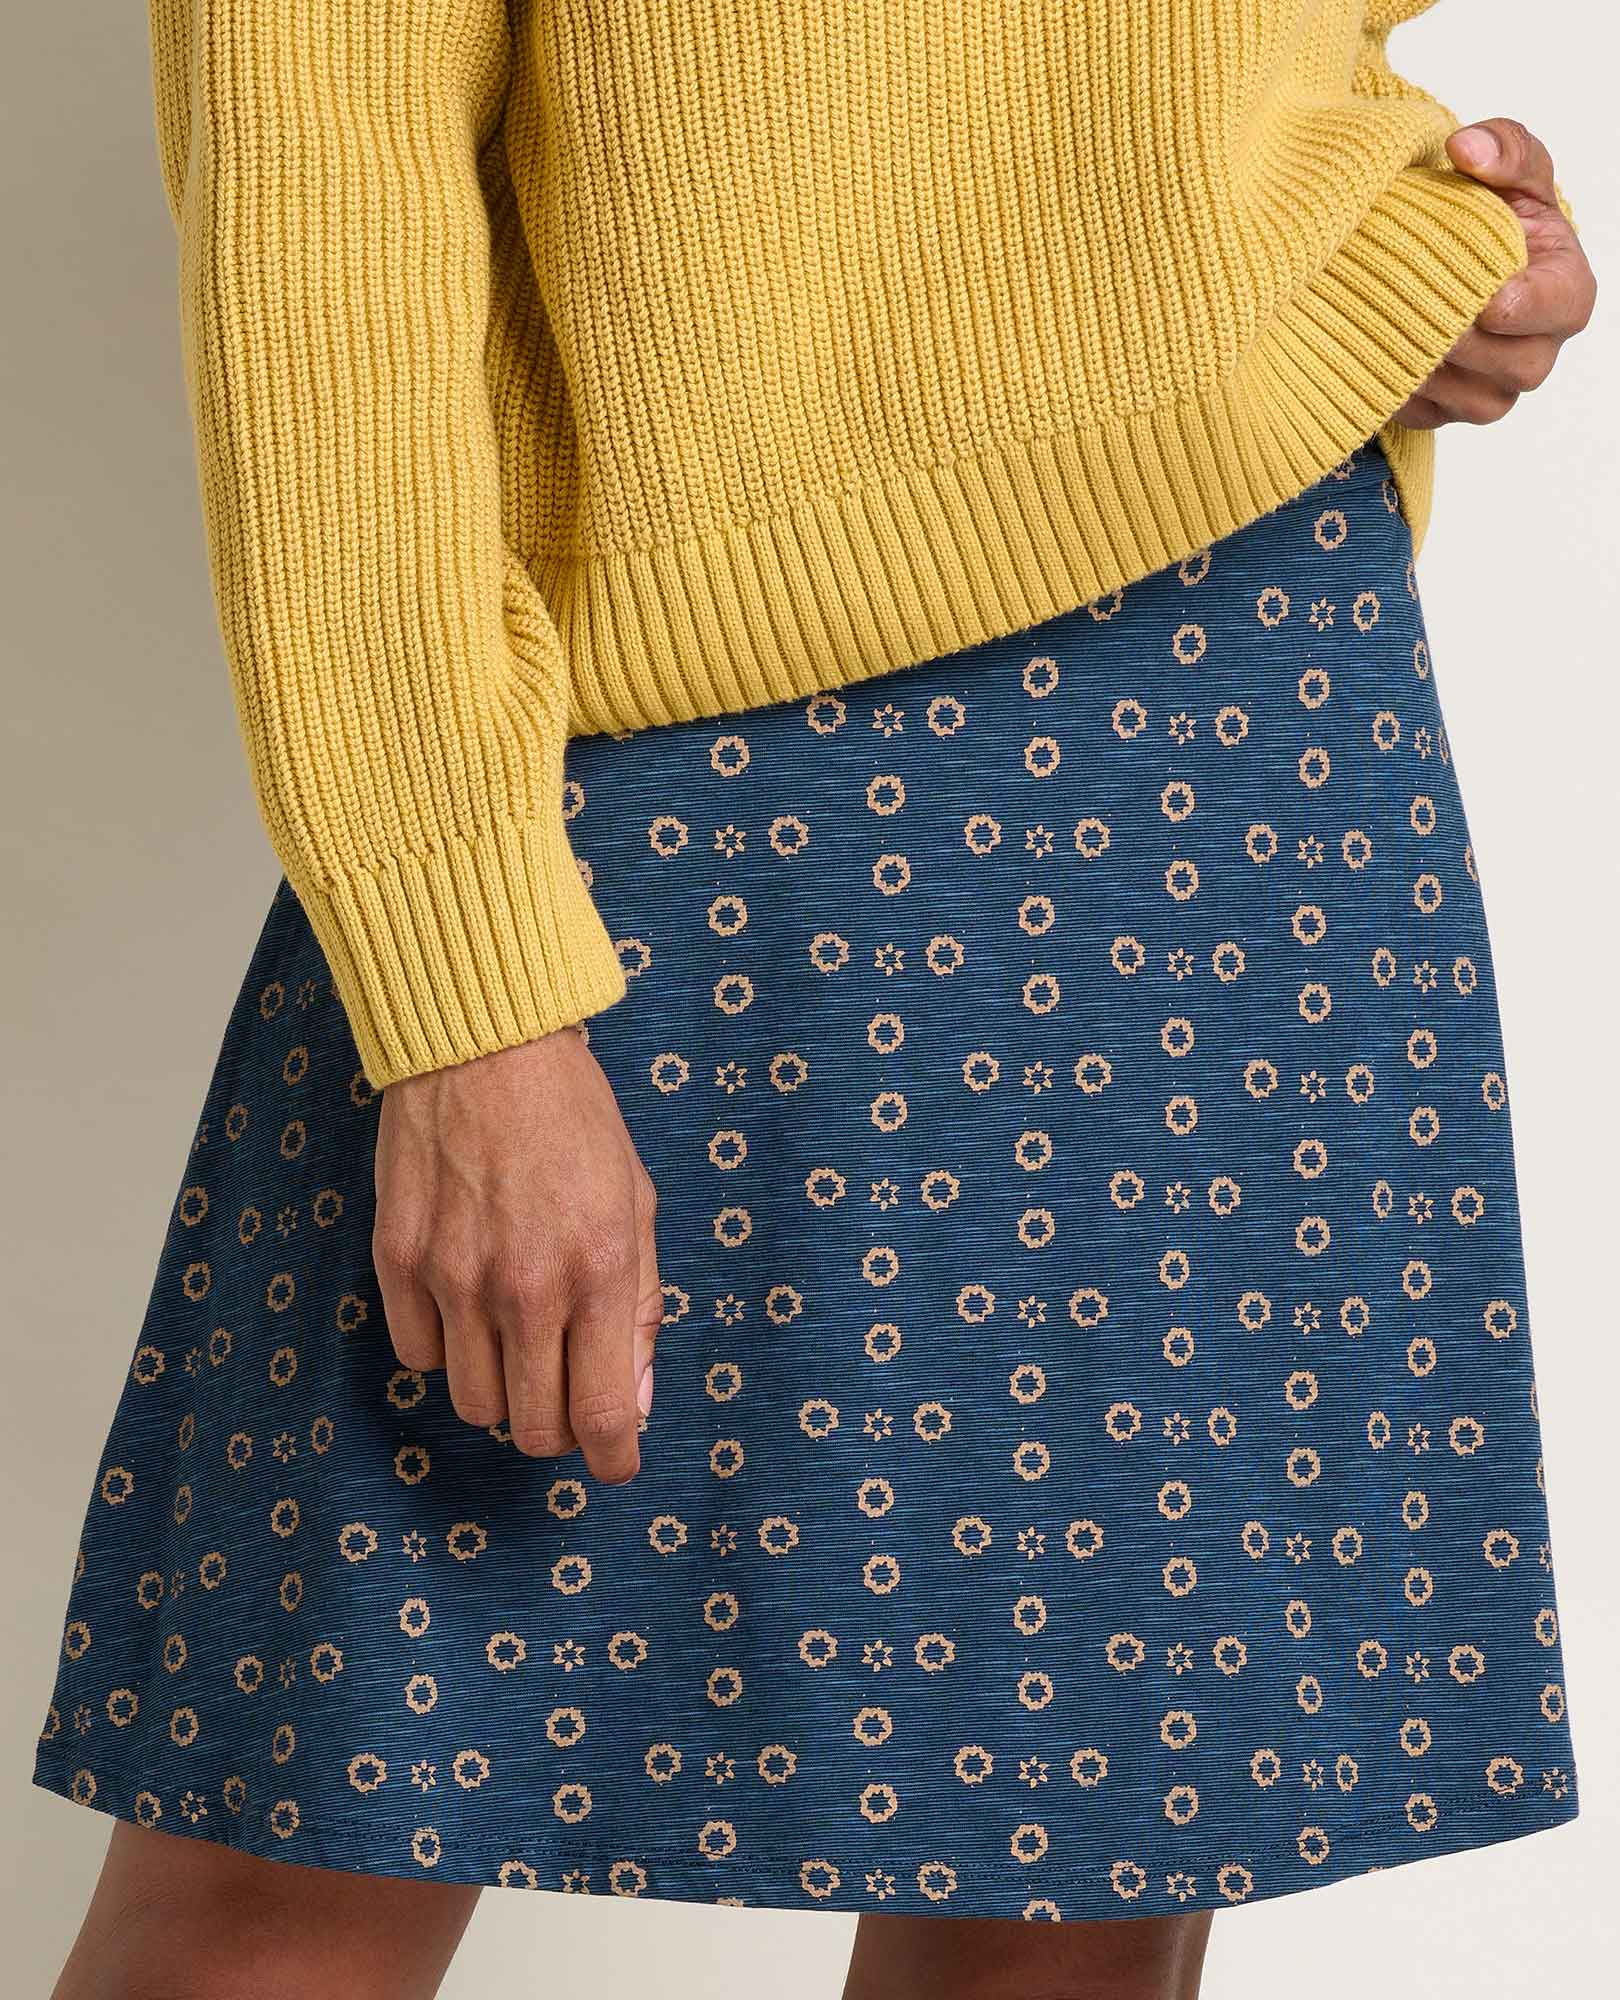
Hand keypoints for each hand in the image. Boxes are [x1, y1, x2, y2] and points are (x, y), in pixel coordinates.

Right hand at [373, 1027, 660, 1483]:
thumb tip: (634, 1400)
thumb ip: (641, 1308)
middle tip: (567, 1391)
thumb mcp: (636, 1203)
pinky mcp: (398, 1259)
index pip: (601, 1415)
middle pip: (532, 1428)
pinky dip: (446, 1347)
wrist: (484, 1044)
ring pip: (472, 1403)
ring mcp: (454, 1276)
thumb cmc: (573, 1120)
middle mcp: (525, 1286)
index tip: (616, 1462)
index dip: (613, 1458)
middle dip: (557, 1428)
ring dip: (501, 1389)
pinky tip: (466, 1304)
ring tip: (517, 1340)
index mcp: (599, 1270)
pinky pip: (418, 1355)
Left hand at [1392, 117, 1595, 429]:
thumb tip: (1466, 148)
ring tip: (1383, 313)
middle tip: (1406, 296)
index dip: (1502, 296)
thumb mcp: (1511, 169)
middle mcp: (1537, 354)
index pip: (1546, 308)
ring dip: (1419, 355)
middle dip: (1454, 328)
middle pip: (1506, 361)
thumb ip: (1504, 148)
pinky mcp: (1446, 416)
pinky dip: (1392, 378)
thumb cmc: (1495, 215)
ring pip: (1460, 393)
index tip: (1460, 276)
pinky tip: (1371, 341)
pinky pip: (1419, 411)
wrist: (1448, 261)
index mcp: (1568, 295)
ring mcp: (1493, 394)